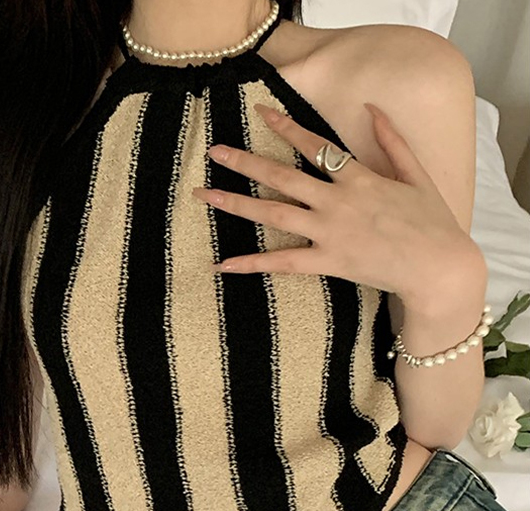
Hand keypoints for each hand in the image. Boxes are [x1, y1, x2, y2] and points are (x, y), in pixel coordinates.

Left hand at [191, 102, 478, 310]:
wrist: (439, 267)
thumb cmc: (432, 222)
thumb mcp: (416, 174)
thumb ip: (392, 141)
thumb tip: (374, 108)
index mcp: (358, 177)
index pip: (315, 146)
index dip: (286, 127)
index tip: (261, 112)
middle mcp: (336, 201)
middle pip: (282, 176)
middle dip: (245, 162)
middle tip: (215, 152)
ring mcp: (329, 231)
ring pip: (273, 213)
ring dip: (236, 202)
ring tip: (205, 195)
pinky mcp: (327, 261)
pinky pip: (281, 262)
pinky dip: (250, 263)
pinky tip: (222, 264)